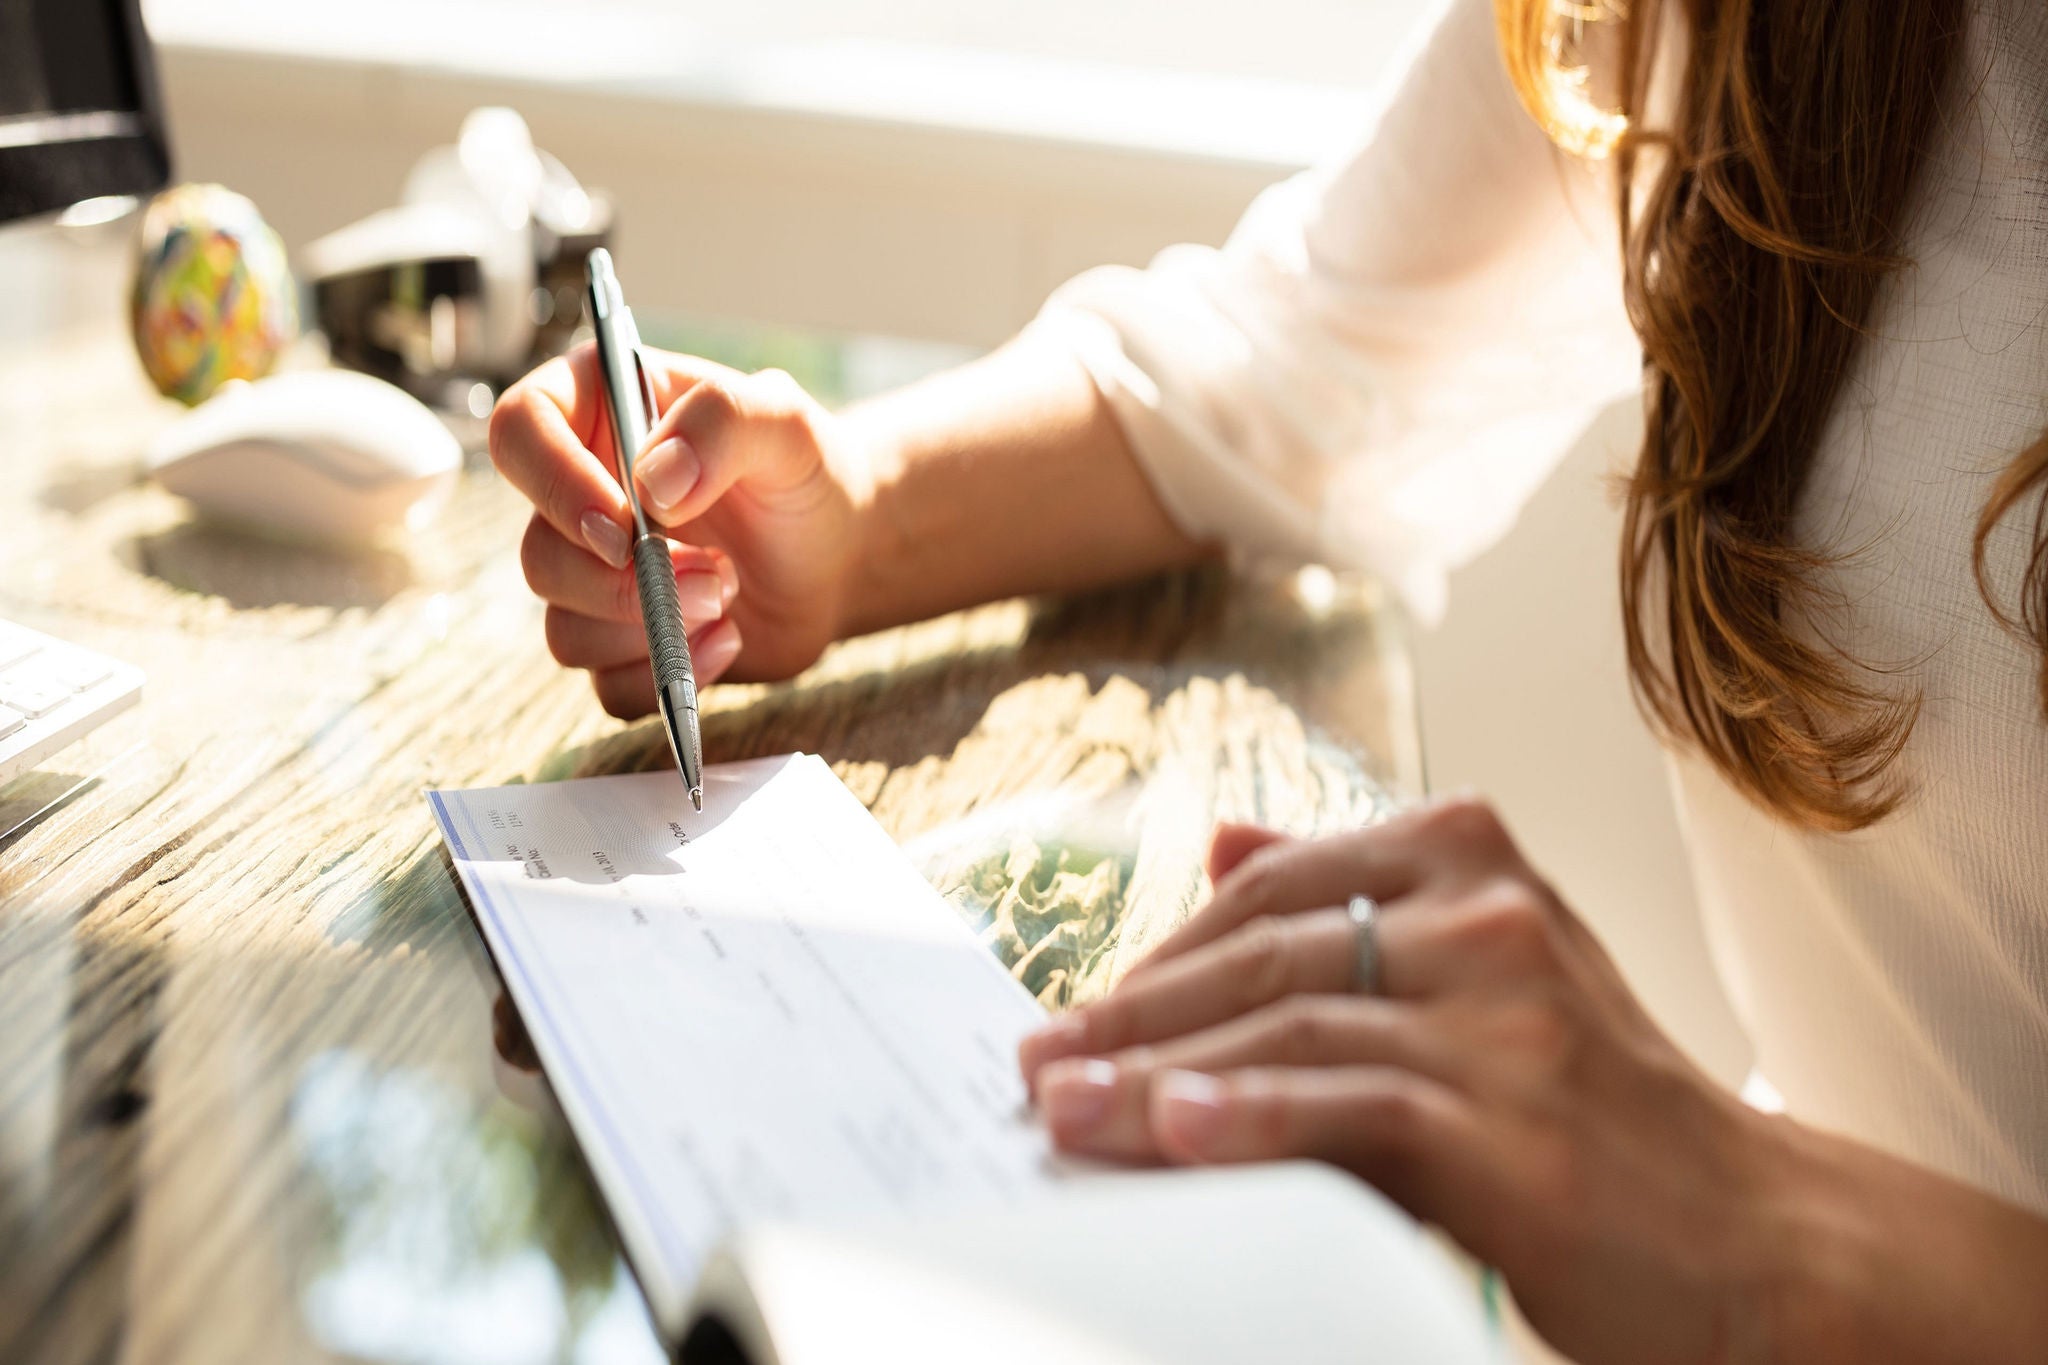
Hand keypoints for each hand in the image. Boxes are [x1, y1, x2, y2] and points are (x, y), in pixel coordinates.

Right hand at [488, 345, 866, 715]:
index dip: (554, 484)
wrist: (840, 552)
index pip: (519, 433)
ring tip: (728, 596)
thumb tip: (652, 483)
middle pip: (540, 555)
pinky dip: (668, 676)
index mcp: (597, 412)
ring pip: (565, 630)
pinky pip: (608, 686)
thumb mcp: (784, 421)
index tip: (624, 525)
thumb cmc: (805, 471)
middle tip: (716, 575)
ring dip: (653, 629)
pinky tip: (727, 638)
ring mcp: (595, 576)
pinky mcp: (624, 643)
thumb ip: (721, 421)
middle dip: (628, 583)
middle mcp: (580, 495)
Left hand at [1017, 799, 1790, 1364]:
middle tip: (1040, 1067)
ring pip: (1290, 1027)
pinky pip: (1355, 1106)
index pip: (1271, 886)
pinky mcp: (1517, 1124)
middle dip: (1134, 1015)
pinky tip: (1175, 1132)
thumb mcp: (1480, 970)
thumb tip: (1216, 837)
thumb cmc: (1599, 1106)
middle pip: (1264, 953)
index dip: (1158, 953)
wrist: (1756, 1234)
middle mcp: (1487, 914)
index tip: (1076, 1011)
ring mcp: (1509, 1014)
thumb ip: (1351, 899)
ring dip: (1157, 1075)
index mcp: (1468, 856)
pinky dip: (1255, 1118)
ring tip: (1066, 1111)